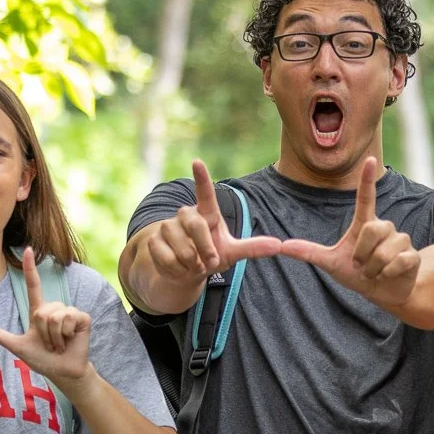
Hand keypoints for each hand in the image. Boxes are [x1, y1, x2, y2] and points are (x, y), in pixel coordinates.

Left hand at [0, 248, 92, 389]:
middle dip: (43, 332)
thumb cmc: (42, 359)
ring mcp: (70, 312)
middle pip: (42, 311)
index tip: (27, 249)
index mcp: (40, 311)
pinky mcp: (82, 318)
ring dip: (54, 336)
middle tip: (50, 344)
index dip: (30, 268)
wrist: (62, 372)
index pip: (33, 285)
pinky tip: (70, 341)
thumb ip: (0, 337)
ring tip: (59, 344)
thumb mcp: (18, 346)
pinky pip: (68, 318)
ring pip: (55, 316)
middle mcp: (55, 308)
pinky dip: (65, 334)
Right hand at [131, 159, 283, 284]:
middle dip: (205, 250)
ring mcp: (167, 226)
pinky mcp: (154, 240)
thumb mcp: (233, 252)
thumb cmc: (210, 256)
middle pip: (196, 227)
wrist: (185, 272)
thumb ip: (253, 248)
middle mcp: (185, 214)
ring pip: (182, 248)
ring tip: (192, 265)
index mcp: (206, 213)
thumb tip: (278, 245)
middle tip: (208, 262)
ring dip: (191, 264)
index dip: (202, 178)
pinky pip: (167, 258)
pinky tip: (178, 268)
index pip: (205, 193)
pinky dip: (177, 270)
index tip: (197, 161)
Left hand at [280, 157, 420, 305]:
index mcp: (365, 223)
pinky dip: (387, 274)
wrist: (382, 293)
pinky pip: (398, 263)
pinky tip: (388, 276)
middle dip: (361, 254)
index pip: (366, 197)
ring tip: (374, 273)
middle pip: (371, 229)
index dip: (367, 179)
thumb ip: (309, 253)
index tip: (370, 160)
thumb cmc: (357, 274)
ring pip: (384, 252)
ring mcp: (401, 240)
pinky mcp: (413, 257)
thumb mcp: (330, 263)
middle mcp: (385, 227)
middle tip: (361, 266)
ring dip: (373, 269)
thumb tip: (282, 245)